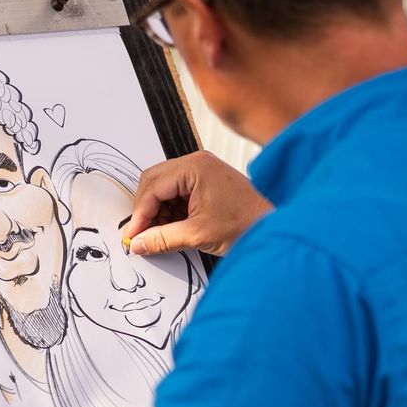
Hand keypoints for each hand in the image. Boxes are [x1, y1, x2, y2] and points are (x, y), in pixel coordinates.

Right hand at [128, 151, 273, 258]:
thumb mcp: (198, 234)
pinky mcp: (205, 182)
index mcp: (195, 167)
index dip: (140, 214)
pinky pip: (176, 192)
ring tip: (160, 235)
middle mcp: (196, 163)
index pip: (153, 187)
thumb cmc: (246, 224)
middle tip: (142, 235)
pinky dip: (170, 211)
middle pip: (154, 182)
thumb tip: (137, 243)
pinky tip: (172, 228)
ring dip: (157, 211)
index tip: (133, 236)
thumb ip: (162, 239)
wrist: (273, 227)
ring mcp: (201, 171)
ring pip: (163, 188)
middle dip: (146, 210)